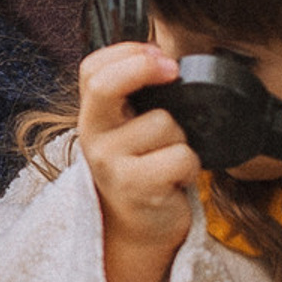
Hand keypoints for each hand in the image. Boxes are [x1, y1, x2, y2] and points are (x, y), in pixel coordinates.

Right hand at [77, 42, 200, 281]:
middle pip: (105, 85)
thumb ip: (136, 98)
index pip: (91, 68)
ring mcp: (111, 163)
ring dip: (181, 138)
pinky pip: (181, 156)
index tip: (158, 53)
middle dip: (142, 67)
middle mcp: (93, 136)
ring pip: (164, 124)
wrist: (136, 229)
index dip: (126, 52)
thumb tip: (168, 58)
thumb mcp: (128, 130)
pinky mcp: (136, 187)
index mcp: (93, 115)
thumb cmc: (142, 170)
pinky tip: (175, 180)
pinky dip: (190, 167)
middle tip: (171, 70)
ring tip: (169, 158)